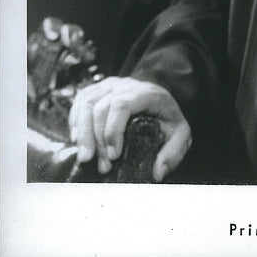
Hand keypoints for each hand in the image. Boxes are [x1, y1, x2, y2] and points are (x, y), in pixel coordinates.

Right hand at [68, 76, 191, 181]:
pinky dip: (76, 121)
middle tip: (102, 165)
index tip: (114, 156)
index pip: (122, 105)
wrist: (160, 100)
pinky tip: (78, 140)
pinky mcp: (99, 89)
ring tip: (86, 157)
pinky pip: (81, 101)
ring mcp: (110, 85)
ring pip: (87, 103)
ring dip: (83, 133)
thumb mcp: (180, 134)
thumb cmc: (167, 118)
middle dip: (98, 140)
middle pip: (102, 107)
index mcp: (148, 93)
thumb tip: (157, 172)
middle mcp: (127, 85)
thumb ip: (173, 152)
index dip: (113, 131)